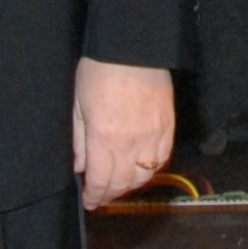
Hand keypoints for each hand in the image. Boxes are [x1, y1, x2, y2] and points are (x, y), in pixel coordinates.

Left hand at [72, 58, 174, 208]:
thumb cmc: (99, 71)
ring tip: (121, 183)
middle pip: (124, 183)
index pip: (101, 181)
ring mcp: (153, 135)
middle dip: (111, 193)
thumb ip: (79, 140)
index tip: (90, 202)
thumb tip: (81, 167)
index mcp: (104, 138)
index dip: (94, 196)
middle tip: (102, 195)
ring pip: (145, 175)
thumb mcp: (78, 105)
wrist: (132, 47)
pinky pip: (163, 158)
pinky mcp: (168, 126)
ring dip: (131, 184)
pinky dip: (151, 168)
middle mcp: (131, 143)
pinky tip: (141, 166)